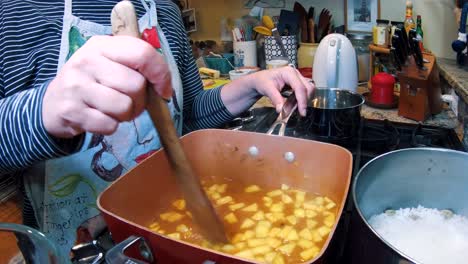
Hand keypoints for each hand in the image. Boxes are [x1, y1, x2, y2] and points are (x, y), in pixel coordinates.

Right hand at [42, 35, 172, 137]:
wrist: (53, 103)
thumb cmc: (92, 82)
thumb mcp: (110, 63)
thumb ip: (137, 66)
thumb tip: (164, 85)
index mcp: (102, 45)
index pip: (143, 53)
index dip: (161, 74)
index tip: (164, 90)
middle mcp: (87, 61)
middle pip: (136, 85)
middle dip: (140, 101)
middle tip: (130, 102)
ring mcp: (77, 86)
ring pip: (124, 107)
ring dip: (126, 115)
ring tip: (114, 111)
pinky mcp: (71, 111)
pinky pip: (109, 125)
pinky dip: (110, 127)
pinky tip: (100, 119)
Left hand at [221, 66, 313, 116]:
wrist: (260, 80)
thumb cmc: (262, 81)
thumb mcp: (267, 89)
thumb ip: (275, 99)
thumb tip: (282, 110)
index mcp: (288, 73)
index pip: (300, 87)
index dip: (302, 101)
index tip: (302, 112)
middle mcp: (295, 74)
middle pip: (308, 88)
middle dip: (305, 101)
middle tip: (299, 112)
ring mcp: (298, 78)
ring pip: (309, 90)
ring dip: (304, 100)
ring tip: (296, 108)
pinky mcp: (298, 83)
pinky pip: (305, 92)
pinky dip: (302, 99)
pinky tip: (295, 104)